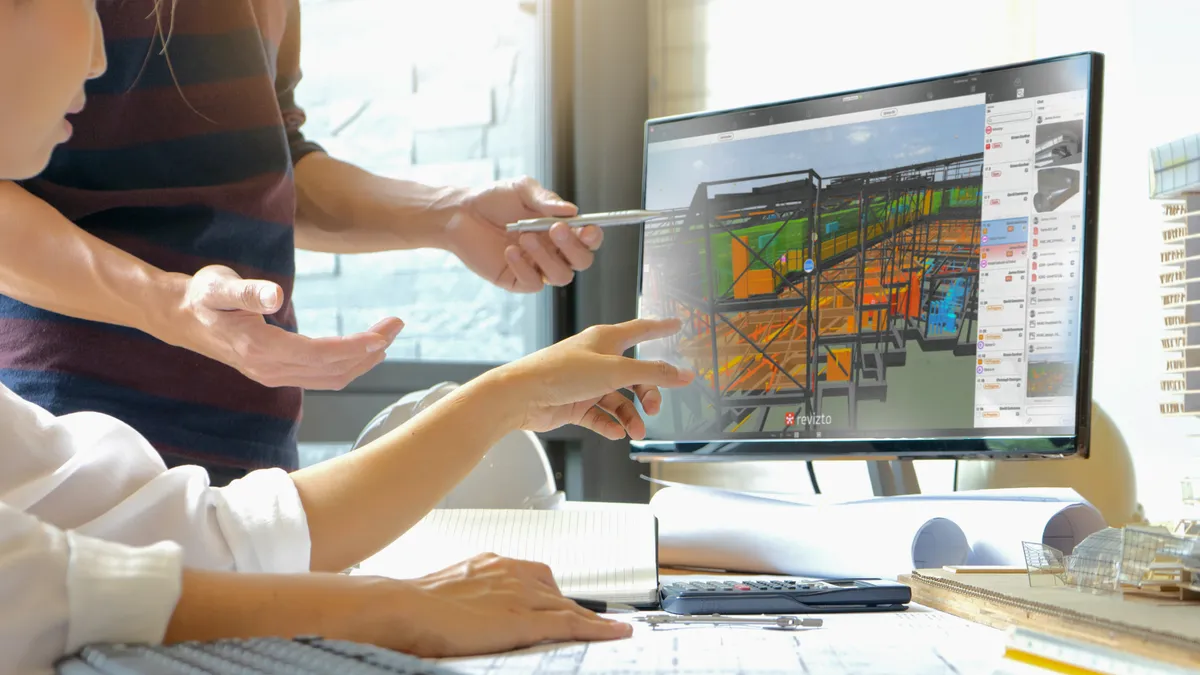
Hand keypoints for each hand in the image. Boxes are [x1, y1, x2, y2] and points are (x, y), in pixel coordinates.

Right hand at [170, 265, 403, 388]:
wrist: (180, 317)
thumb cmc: (202, 295)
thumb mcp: (218, 285)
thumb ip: (247, 291)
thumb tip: (275, 295)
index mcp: (261, 350)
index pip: (319, 355)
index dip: (353, 347)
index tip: (382, 335)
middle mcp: (270, 370)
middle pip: (332, 369)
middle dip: (369, 349)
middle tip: (398, 323)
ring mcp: (274, 375)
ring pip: (330, 377)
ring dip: (363, 359)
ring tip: (388, 334)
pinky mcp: (277, 373)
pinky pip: (321, 376)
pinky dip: (348, 364)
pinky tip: (364, 350)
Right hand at [356, 554, 631, 656]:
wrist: (401, 607)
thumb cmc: (412, 605)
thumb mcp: (447, 593)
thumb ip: (467, 598)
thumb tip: (466, 613)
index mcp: (491, 564)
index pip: (534, 576)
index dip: (552, 594)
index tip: (563, 604)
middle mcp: (510, 572)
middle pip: (555, 592)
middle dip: (571, 608)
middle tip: (586, 624)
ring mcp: (519, 595)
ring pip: (567, 607)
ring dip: (590, 619)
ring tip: (610, 631)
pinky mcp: (522, 619)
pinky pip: (570, 624)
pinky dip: (597, 629)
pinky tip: (616, 633)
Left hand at [443, 176, 602, 291]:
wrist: (461, 213)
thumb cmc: (495, 199)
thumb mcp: (522, 190)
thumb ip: (546, 199)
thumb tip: (571, 211)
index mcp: (562, 229)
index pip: (589, 239)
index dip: (593, 237)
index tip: (587, 228)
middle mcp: (554, 251)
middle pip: (581, 261)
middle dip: (573, 247)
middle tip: (554, 229)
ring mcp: (537, 268)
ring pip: (561, 276)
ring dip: (547, 257)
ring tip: (524, 236)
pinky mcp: (517, 280)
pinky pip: (533, 284)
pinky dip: (524, 267)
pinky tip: (508, 250)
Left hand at [489, 318, 693, 439]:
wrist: (522, 396)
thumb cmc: (563, 372)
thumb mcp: (615, 371)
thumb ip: (653, 374)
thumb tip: (685, 375)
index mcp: (606, 340)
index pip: (640, 330)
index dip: (660, 328)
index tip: (677, 325)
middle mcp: (597, 359)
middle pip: (634, 375)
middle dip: (647, 393)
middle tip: (652, 409)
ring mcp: (586, 383)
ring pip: (618, 400)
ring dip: (630, 416)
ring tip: (635, 432)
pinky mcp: (575, 404)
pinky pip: (599, 415)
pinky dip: (610, 424)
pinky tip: (616, 433)